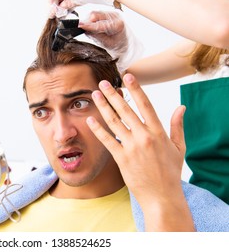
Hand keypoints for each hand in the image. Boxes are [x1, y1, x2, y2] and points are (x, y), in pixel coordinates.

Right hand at [80, 11, 143, 72]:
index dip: (89, 25)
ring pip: (94, 13)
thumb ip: (96, 35)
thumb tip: (85, 29)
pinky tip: (92, 26)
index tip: (80, 26)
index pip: (99, 24)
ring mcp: (111, 13)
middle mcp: (115, 15)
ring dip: (89, 21)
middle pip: (95, 14)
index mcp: (118, 24)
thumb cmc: (117, 44)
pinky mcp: (108, 12)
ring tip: (89, 30)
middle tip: (82, 28)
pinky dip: (92, 20)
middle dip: (87, 21)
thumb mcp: (106, 43)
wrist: (125, 42)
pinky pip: (96, 14)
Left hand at [86, 73, 193, 230]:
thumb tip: (181, 107)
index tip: (128, 76)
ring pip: (114, 122)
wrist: (161, 196)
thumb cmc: (170, 172)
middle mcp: (144, 137)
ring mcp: (131, 147)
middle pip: (126, 110)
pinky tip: (90, 119)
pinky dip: (98, 129)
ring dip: (103, 107)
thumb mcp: (179, 148)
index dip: (136, 89)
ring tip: (94, 95)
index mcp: (158, 132)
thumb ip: (178, 126)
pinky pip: (107, 140)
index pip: (145, 105)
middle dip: (113, 94)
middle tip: (103, 83)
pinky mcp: (121, 159)